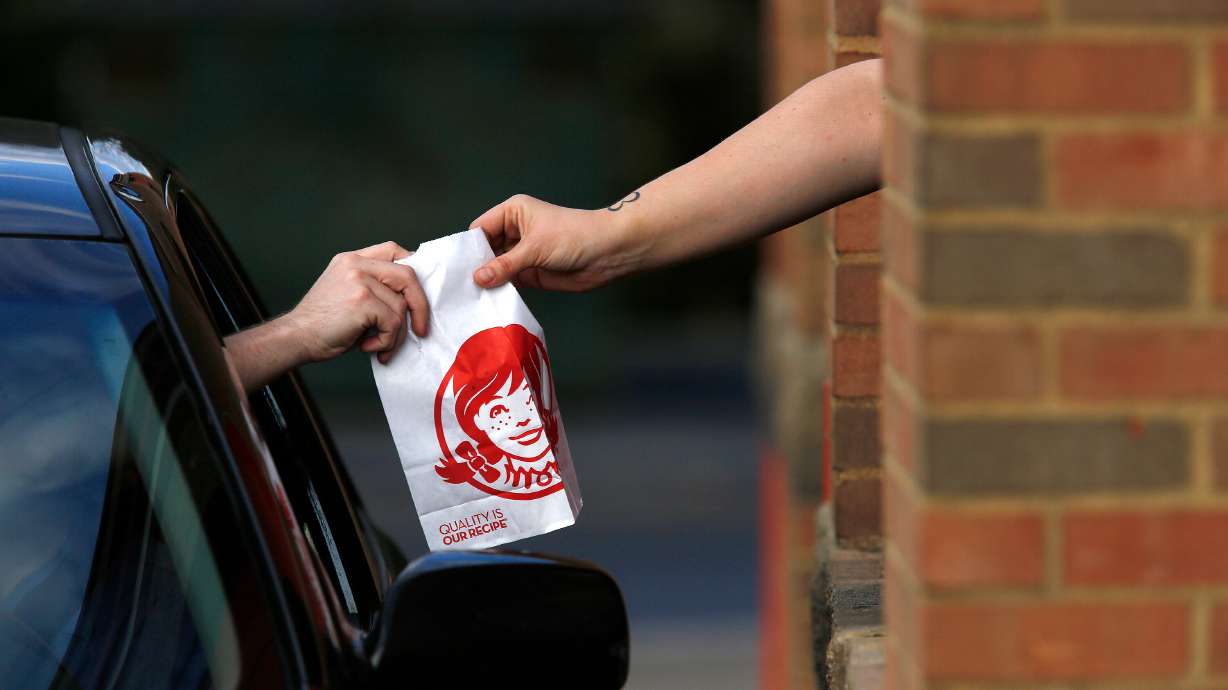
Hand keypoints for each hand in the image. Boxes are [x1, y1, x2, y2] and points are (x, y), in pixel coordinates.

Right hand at [283, 241, 428, 364]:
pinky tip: (368, 346)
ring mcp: (359, 280)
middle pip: (408, 275)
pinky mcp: (362, 301)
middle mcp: (356, 264)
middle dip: (420, 306)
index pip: (394, 250)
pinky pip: (393, 322)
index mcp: (352, 259)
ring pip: (401, 306)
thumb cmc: (322, 323)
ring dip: (396, 334)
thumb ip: (373, 286)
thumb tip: (411, 299)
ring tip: (380, 346)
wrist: (296, 337)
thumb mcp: (346, 292)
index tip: (416, 295)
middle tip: (421, 330)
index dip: (413, 270)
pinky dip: (386, 341)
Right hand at [470, 194, 643, 290]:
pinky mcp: (530, 274)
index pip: (480, 229)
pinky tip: (485, 302)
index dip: (467, 247)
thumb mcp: (534, 248)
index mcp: (512, 213)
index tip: (452, 267)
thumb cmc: (573, 237)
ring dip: (486, 281)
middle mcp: (514, 232)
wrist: (607, 253)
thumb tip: (477, 278)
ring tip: (466, 298)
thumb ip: (505, 265)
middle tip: (455, 287)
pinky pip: (508, 282)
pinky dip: (499, 290)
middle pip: (484, 250)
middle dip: (474, 266)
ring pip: (495, 268)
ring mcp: (521, 254)